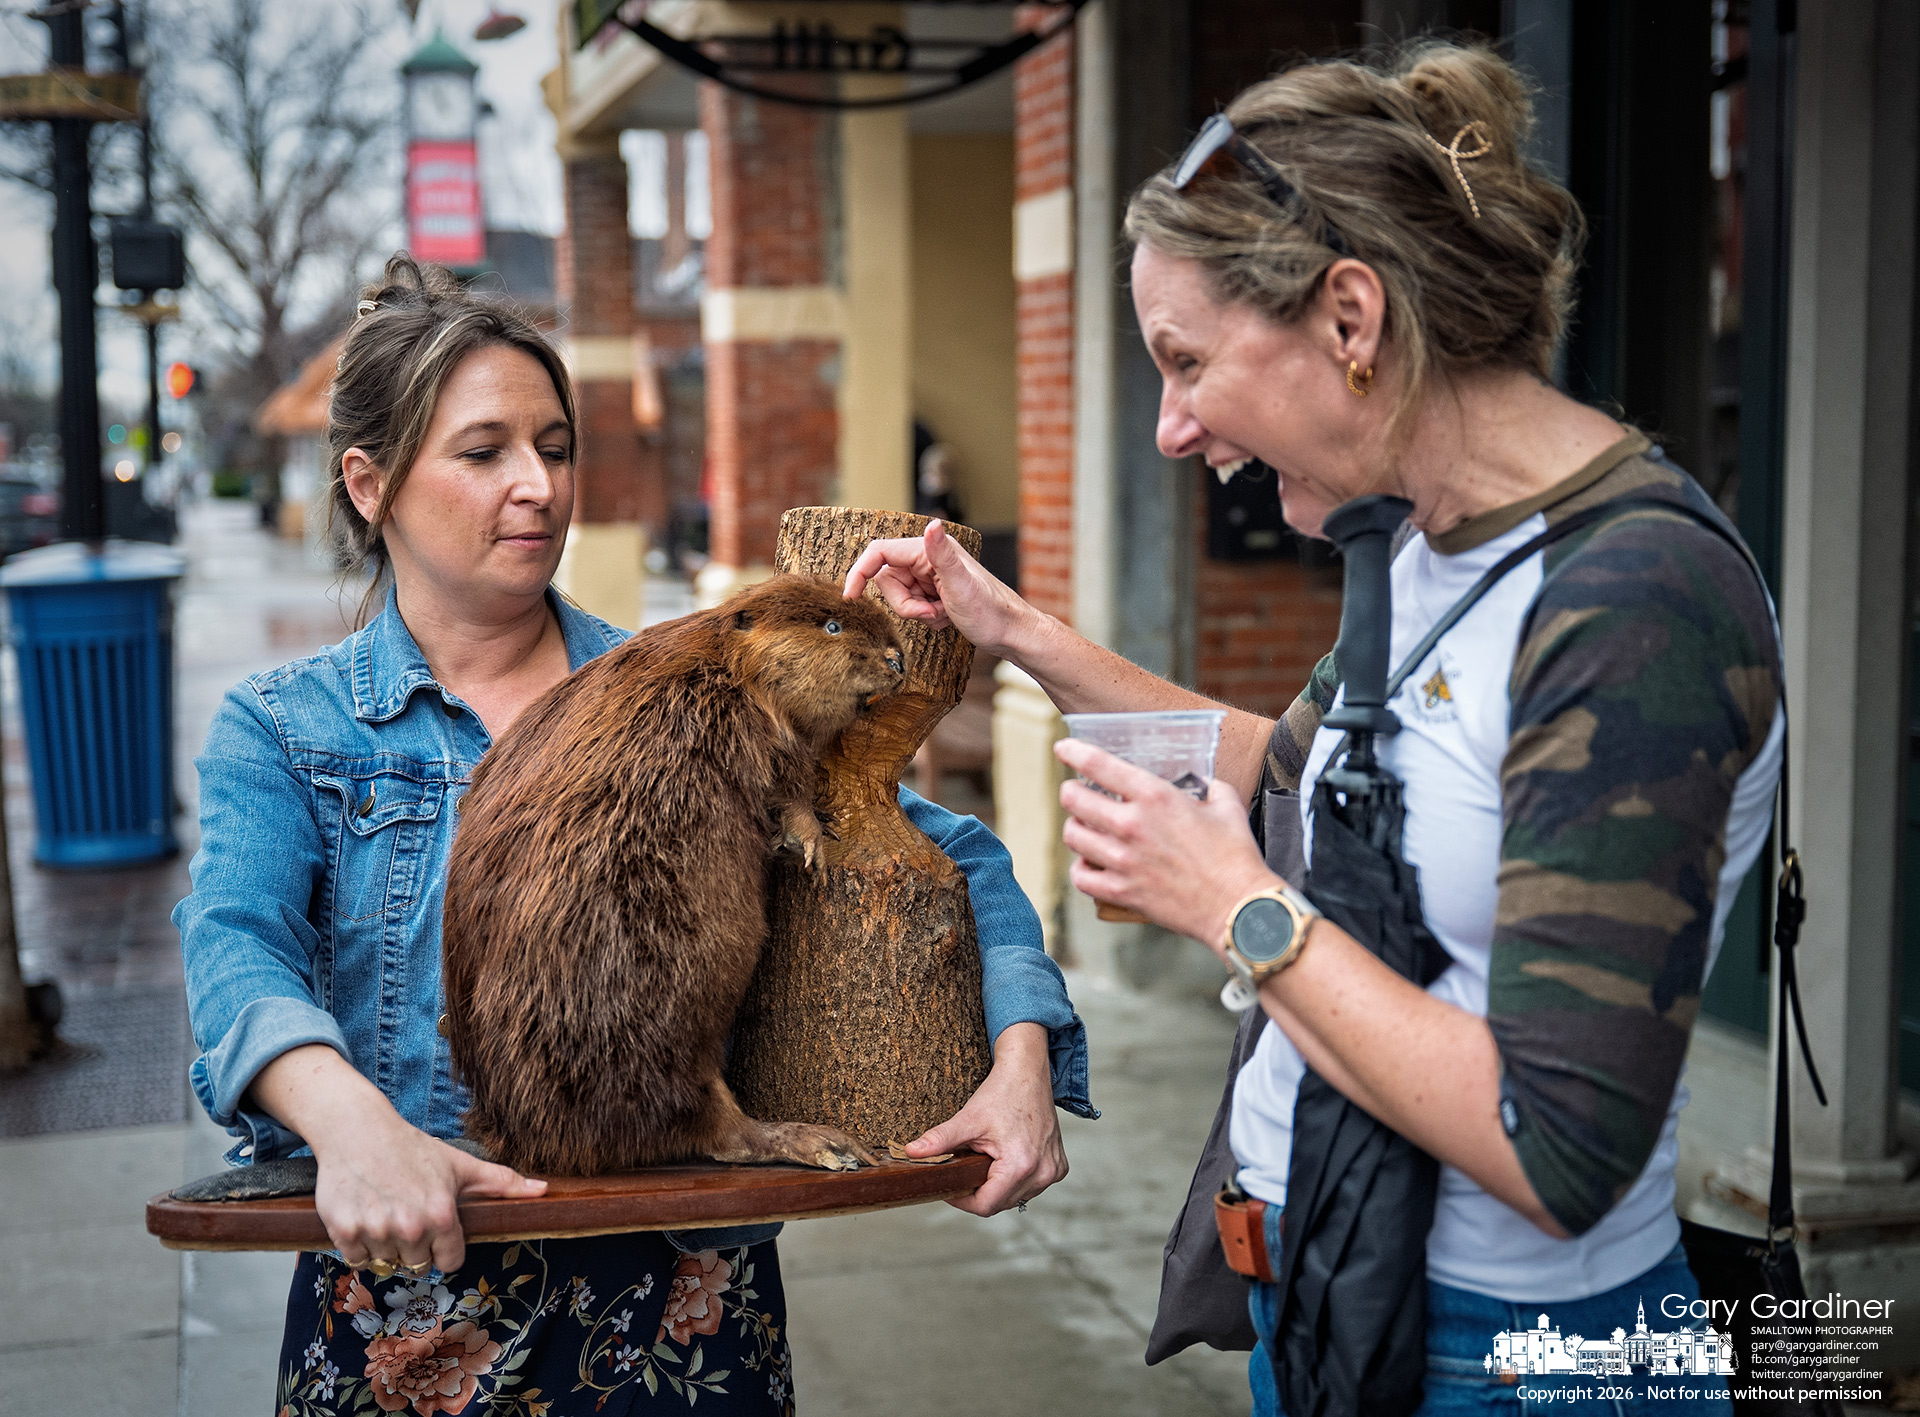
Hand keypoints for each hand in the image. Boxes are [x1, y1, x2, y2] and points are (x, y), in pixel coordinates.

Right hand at [250, 1044, 545, 1276]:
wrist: (358, 1130)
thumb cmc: (413, 1148)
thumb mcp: (460, 1164)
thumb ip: (503, 1183)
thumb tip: (544, 1190)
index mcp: (441, 1215)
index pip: (449, 1262)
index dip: (444, 1249)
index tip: (436, 1231)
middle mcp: (410, 1226)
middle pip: (417, 1266)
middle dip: (415, 1247)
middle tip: (407, 1216)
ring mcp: (375, 1230)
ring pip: (386, 1263)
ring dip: (386, 1245)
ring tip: (386, 1211)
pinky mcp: (343, 1231)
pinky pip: (356, 1260)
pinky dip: (359, 1245)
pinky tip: (366, 1216)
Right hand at [843, 520, 1033, 655]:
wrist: (1011, 632)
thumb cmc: (991, 610)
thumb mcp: (961, 584)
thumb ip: (942, 554)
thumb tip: (933, 524)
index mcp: (930, 550)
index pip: (880, 553)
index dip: (860, 571)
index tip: (850, 596)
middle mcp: (929, 558)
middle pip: (888, 579)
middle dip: (904, 603)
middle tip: (930, 613)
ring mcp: (931, 576)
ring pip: (900, 595)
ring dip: (917, 612)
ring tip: (943, 615)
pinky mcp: (934, 592)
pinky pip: (913, 605)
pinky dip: (926, 617)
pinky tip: (947, 618)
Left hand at [906, 1022, 1066, 1215]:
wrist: (1028, 1071)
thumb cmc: (1002, 1092)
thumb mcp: (969, 1119)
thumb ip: (940, 1140)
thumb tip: (911, 1152)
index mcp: (1021, 1166)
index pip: (985, 1206)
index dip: (962, 1201)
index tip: (950, 1186)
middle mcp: (1042, 1173)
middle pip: (1000, 1203)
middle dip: (980, 1189)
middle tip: (967, 1165)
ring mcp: (1053, 1171)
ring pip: (1015, 1197)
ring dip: (999, 1184)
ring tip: (988, 1158)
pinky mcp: (1058, 1166)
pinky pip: (1031, 1186)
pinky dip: (1017, 1178)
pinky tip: (1008, 1156)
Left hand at [1055, 738, 1274, 949]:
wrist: (1238, 907)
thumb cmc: (1236, 856)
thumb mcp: (1227, 806)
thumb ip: (1210, 788)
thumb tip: (1202, 786)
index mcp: (1154, 796)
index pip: (1097, 764)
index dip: (1073, 752)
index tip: (1064, 748)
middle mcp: (1131, 824)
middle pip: (1073, 799)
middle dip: (1071, 792)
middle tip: (1076, 793)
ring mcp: (1122, 860)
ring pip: (1072, 836)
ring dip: (1075, 828)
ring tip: (1085, 828)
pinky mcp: (1121, 891)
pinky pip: (1080, 877)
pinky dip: (1081, 868)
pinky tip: (1089, 864)